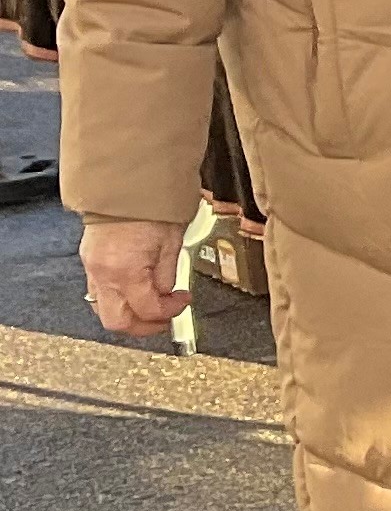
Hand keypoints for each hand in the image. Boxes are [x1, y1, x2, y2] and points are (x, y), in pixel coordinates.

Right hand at [81, 216, 190, 336]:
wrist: (124, 183)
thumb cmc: (151, 207)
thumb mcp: (171, 244)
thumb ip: (167, 276)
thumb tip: (166, 295)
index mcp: (125, 271)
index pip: (147, 310)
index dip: (169, 312)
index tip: (183, 301)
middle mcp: (103, 274)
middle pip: (116, 322)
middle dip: (143, 326)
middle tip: (164, 318)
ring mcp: (91, 268)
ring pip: (104, 310)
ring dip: (128, 314)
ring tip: (151, 306)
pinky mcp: (88, 260)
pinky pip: (99, 292)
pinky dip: (118, 298)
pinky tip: (135, 290)